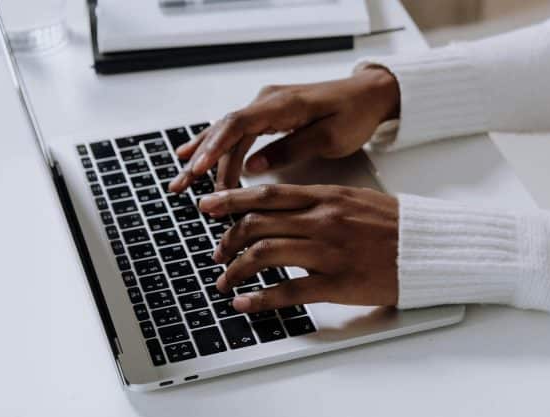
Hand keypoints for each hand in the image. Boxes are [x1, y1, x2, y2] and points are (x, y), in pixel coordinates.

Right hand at [168, 67, 399, 192]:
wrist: (368, 95)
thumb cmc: (354, 114)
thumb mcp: (330, 137)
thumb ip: (291, 149)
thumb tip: (252, 167)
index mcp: (283, 104)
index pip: (238, 124)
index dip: (215, 148)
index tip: (198, 169)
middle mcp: (268, 101)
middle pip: (225, 131)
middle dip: (201, 161)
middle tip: (182, 187)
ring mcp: (265, 106)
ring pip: (226, 133)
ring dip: (204, 158)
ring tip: (181, 182)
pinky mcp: (267, 114)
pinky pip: (235, 131)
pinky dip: (213, 145)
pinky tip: (191, 155)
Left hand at [198, 184, 399, 312]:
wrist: (429, 247)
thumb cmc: (393, 225)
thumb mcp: (353, 200)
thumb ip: (318, 202)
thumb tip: (283, 209)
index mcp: (325, 197)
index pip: (267, 194)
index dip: (231, 200)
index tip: (208, 206)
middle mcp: (322, 220)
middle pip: (258, 223)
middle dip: (228, 238)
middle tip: (216, 252)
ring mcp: (328, 251)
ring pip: (265, 255)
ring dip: (236, 270)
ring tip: (225, 281)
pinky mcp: (337, 283)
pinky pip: (288, 291)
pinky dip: (259, 299)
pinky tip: (244, 304)